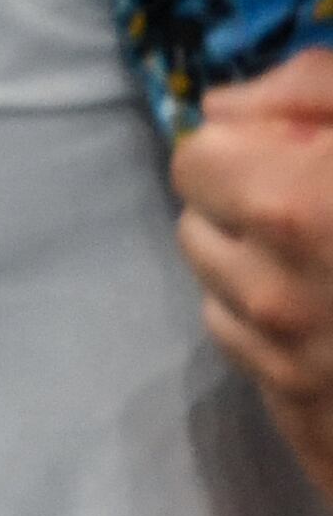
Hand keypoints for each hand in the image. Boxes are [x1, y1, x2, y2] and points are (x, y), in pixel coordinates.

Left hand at [182, 51, 332, 493]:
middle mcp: (276, 293)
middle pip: (199, 226)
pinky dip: (287, 336)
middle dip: (251, 209)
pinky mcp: (313, 426)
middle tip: (331, 212)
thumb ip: (315, 89)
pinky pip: (255, 357)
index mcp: (294, 207)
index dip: (252, 147)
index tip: (305, 155)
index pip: (196, 160)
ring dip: (265, 273)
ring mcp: (294, 368)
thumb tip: (222, 110)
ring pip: (223, 294)